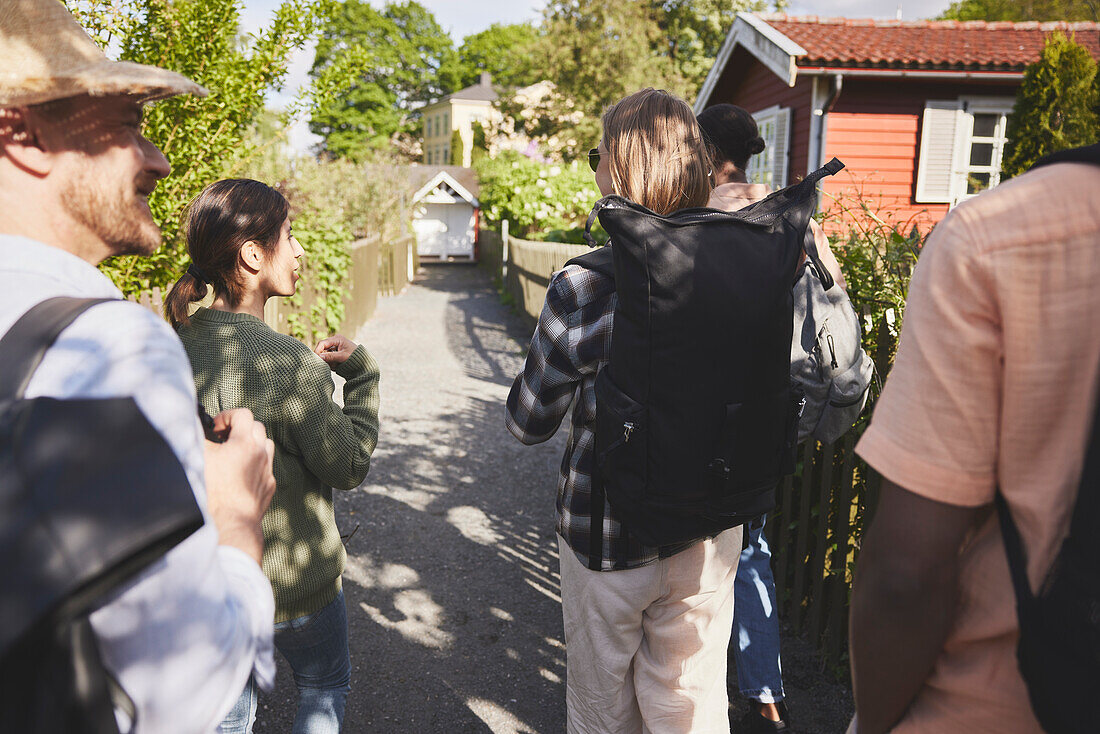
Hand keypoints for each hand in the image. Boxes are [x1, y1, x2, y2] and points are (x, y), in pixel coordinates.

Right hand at [203, 408, 275, 563]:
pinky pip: (265, 467)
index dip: (226, 416)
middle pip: (256, 427)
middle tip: (223, 440)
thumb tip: (196, 427)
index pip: (242, 414)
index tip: (215, 428)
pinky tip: (240, 474)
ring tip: (233, 455)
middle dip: (239, 429)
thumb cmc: (212, 491)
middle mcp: (261, 453)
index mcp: (245, 442)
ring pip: (265, 446)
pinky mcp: (269, 486)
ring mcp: (267, 470)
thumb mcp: (199, 458)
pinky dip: (255, 465)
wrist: (230, 522)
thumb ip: (200, 438)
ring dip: (251, 445)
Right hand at [315, 334, 356, 366]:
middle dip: (325, 358)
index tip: (316, 359)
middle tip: (331, 364)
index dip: (318, 351)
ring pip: (324, 355)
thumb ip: (331, 356)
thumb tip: (319, 357)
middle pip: (322, 349)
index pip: (322, 343)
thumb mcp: (342, 357)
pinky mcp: (334, 353)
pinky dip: (331, 363)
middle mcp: (334, 341)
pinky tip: (337, 365)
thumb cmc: (354, 357)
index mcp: (337, 339)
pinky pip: (328, 358)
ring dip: (328, 361)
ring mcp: (334, 347)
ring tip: (336, 365)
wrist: (362, 362)